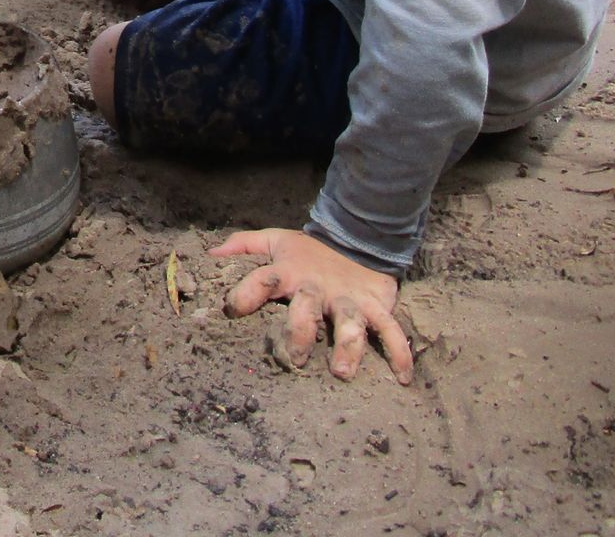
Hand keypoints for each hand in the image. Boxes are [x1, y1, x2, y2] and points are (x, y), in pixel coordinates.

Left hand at [211, 228, 413, 383]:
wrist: (359, 237)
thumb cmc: (310, 251)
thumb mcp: (277, 242)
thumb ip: (245, 246)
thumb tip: (211, 254)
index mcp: (290, 273)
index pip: (262, 279)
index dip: (246, 291)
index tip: (232, 307)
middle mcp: (318, 288)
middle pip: (307, 309)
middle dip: (299, 332)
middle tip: (293, 359)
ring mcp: (349, 298)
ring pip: (350, 323)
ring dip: (347, 348)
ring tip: (341, 373)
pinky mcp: (377, 305)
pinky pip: (391, 330)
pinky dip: (400, 352)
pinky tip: (402, 378)